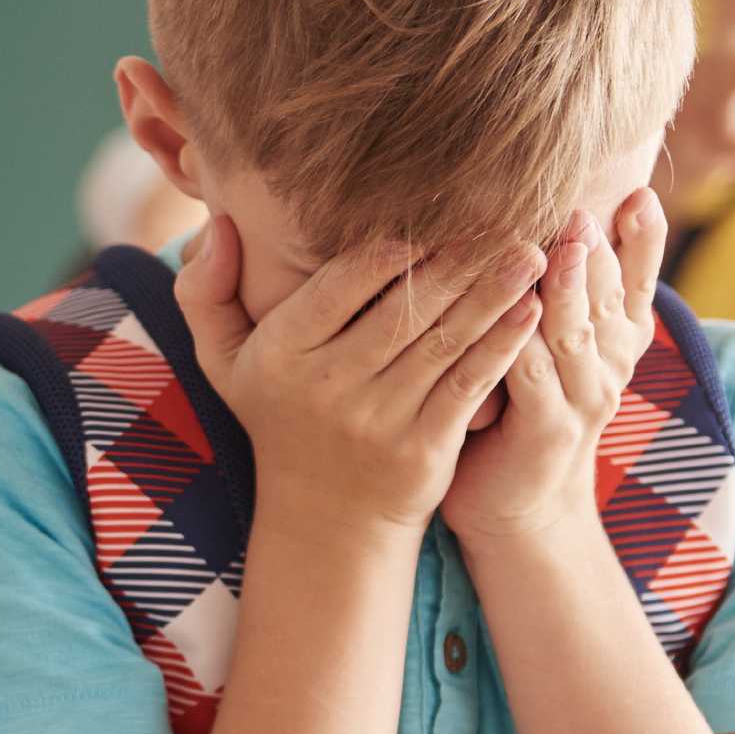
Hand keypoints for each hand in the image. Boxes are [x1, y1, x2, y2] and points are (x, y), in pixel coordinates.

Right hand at [175, 216, 545, 534]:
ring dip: (491, 295)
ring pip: (441, 345)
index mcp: (280, 355)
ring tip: (530, 252)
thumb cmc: (280, 415)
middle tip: (502, 217)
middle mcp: (326, 387)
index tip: (424, 217)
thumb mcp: (222, 361)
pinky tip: (530, 311)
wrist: (325, 517)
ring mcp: (378, 422)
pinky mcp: (423, 450)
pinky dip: (502, 347)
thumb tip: (218, 224)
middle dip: (455, 263)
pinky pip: (468, 386)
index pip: (334, 291)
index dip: (381, 255)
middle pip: (400, 313)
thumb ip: (204, 291)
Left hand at [440, 191, 668, 539]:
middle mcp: (609, 365)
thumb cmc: (520, 412)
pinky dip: (521, 338)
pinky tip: (512, 310)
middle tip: (584, 207)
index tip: (641, 193)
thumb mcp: (548, 347)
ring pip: (574, 331)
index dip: (644, 239)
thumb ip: (555, 295)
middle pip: (607, 296)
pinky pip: (532, 374)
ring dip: (566, 287)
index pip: (636, 278)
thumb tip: (547, 221)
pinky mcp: (547, 429)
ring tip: (562, 246)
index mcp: (615, 339)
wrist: (521, 509)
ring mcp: (583, 399)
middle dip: (596, 250)